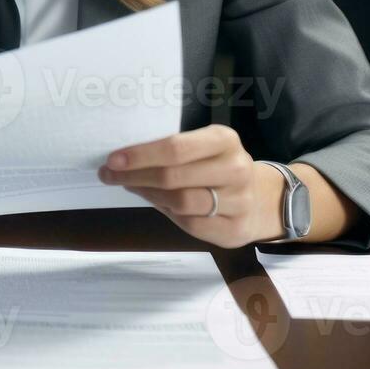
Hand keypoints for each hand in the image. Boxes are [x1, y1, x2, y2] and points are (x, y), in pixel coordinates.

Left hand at [98, 124, 284, 248]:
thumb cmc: (217, 167)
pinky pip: (191, 225)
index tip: (113, 159)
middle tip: (109, 175)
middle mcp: (236, 168)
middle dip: (135, 176)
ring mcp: (239, 201)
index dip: (141, 155)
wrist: (260, 199)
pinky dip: (168, 214)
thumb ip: (172, 151)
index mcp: (224, 139)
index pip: (176, 147)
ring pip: (180, 202)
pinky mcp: (236, 229)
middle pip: (174, 176)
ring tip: (131, 187)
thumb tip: (122, 158)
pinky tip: (158, 203)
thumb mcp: (203, 148)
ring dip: (148, 195)